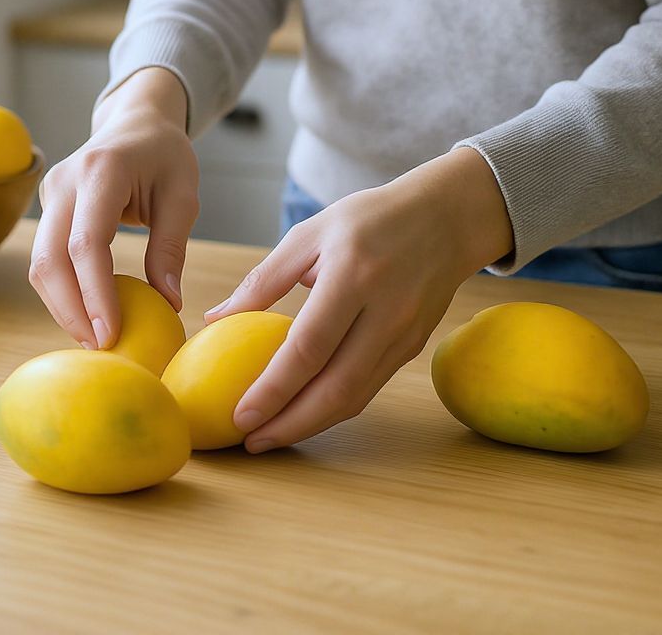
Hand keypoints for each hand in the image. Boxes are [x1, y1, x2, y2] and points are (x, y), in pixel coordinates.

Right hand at [29, 67, 198, 349]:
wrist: (134, 121)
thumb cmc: (165, 155)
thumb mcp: (183, 195)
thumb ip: (171, 247)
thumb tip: (169, 304)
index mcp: (103, 171)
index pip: (87, 243)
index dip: (95, 293)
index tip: (110, 334)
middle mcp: (65, 180)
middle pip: (50, 259)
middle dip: (70, 310)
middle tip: (101, 349)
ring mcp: (50, 192)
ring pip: (40, 264)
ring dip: (62, 306)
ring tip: (94, 339)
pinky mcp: (47, 206)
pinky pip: (46, 257)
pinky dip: (62, 291)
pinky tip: (86, 315)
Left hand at [204, 148, 512, 451]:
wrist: (445, 218)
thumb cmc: (367, 219)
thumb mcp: (309, 234)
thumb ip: (264, 279)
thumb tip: (216, 318)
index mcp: (352, 275)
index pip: (309, 347)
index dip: (274, 388)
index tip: (240, 415)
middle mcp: (384, 311)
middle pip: (336, 387)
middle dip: (290, 424)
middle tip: (250, 443)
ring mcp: (404, 333)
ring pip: (356, 396)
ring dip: (312, 425)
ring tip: (271, 437)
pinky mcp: (412, 347)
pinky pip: (370, 387)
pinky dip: (335, 407)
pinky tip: (306, 412)